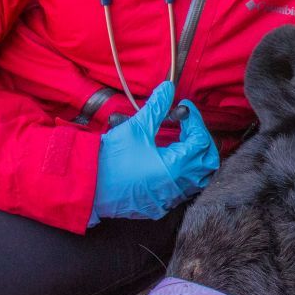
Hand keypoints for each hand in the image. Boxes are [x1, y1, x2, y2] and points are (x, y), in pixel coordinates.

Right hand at [92, 81, 219, 222]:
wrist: (86, 186)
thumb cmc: (110, 158)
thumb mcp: (135, 128)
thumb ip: (156, 108)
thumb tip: (168, 88)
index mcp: (175, 167)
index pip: (201, 141)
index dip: (196, 122)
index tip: (185, 109)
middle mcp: (176, 187)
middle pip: (207, 163)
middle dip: (202, 142)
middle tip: (190, 127)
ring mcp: (168, 200)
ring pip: (196, 179)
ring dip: (193, 159)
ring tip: (182, 142)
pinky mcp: (158, 207)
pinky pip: (181, 191)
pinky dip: (181, 174)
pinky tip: (169, 160)